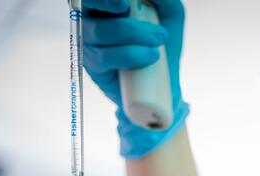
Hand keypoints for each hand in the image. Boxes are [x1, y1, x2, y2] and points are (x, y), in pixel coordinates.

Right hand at [82, 0, 187, 157]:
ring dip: (133, 33)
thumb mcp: (170, 15)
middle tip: (128, 6)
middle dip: (108, 2)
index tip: (125, 1)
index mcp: (109, 5)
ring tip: (158, 39)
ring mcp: (90, 43)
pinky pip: (105, 57)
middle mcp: (94, 20)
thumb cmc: (164, 44)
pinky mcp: (94, 66)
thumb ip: (163, 0)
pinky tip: (151, 55)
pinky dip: (131, 55)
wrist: (166, 82)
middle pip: (89, 4)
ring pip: (102, 31)